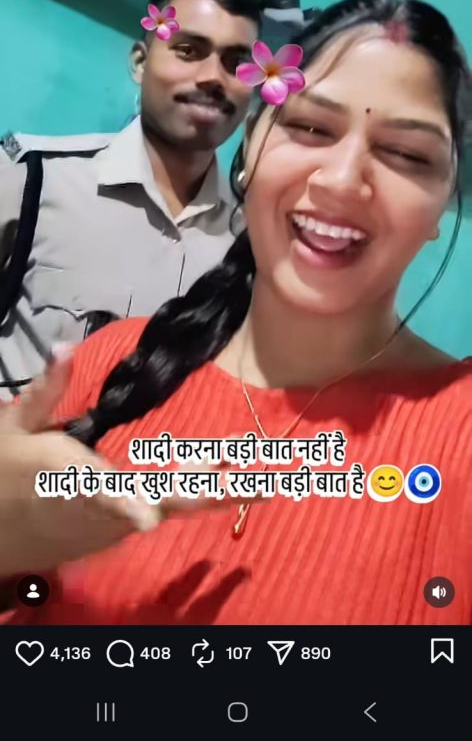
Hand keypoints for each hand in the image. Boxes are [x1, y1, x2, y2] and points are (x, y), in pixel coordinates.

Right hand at [0, 361, 262, 577]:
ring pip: (170, 509)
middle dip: (210, 496)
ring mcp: (110, 528)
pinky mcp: (115, 535)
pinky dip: (195, 497)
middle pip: (159, 505)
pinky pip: (160, 514)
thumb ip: (46, 390)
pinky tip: (231, 477)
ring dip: (216, 493)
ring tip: (269, 476)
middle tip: (262, 483)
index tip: (148, 517)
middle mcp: (97, 510)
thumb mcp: (14, 427)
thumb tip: (64, 343)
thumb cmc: (1, 473)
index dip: (123, 505)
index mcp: (68, 479)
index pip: (99, 492)